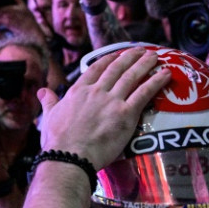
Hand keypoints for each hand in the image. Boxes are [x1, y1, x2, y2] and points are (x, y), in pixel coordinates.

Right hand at [37, 47, 170, 169]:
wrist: (69, 156)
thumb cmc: (58, 142)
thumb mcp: (49, 117)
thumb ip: (49, 101)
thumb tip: (42, 92)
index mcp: (78, 91)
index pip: (96, 69)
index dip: (109, 60)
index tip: (117, 54)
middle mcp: (96, 91)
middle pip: (117, 68)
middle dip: (130, 57)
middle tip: (141, 50)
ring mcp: (112, 101)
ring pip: (132, 76)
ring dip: (145, 64)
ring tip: (155, 56)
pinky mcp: (125, 114)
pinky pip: (144, 93)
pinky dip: (156, 82)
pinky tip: (165, 74)